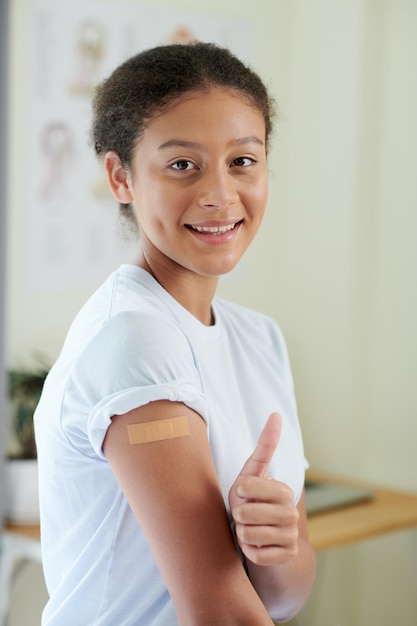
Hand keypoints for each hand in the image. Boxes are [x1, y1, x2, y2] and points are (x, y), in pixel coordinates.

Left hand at [228, 413, 299, 565]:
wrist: (266, 538)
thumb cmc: (252, 499)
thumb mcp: (253, 472)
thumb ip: (265, 445)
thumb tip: (276, 413)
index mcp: (283, 490)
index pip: (246, 486)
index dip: (238, 491)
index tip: (244, 493)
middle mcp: (291, 513)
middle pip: (245, 514)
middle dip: (238, 514)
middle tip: (245, 514)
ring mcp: (290, 536)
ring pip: (248, 535)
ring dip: (242, 533)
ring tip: (250, 528)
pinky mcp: (285, 557)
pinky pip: (254, 555)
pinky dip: (248, 551)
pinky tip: (255, 545)